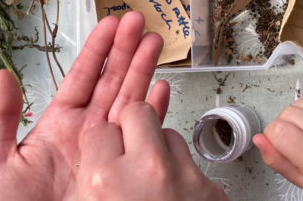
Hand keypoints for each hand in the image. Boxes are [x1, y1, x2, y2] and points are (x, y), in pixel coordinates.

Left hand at [0, 12, 170, 200]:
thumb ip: (0, 118)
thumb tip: (2, 77)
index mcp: (58, 123)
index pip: (83, 76)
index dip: (98, 49)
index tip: (111, 24)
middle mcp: (87, 130)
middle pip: (112, 80)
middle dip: (127, 50)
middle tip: (139, 23)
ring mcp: (108, 146)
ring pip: (131, 98)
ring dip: (144, 70)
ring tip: (155, 43)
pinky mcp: (123, 165)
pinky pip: (144, 131)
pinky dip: (156, 110)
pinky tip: (162, 90)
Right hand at [77, 101, 227, 200]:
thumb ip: (91, 176)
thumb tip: (97, 152)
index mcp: (105, 179)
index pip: (99, 131)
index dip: (102, 143)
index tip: (105, 154)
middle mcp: (147, 169)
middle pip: (137, 112)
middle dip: (132, 125)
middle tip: (130, 149)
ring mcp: (184, 175)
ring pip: (168, 133)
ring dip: (159, 147)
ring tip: (150, 177)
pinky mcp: (210, 185)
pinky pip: (190, 160)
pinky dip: (180, 170)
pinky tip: (171, 190)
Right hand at [253, 87, 302, 200]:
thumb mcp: (300, 179)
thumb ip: (276, 159)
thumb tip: (258, 138)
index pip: (277, 130)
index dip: (273, 135)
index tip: (282, 143)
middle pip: (286, 114)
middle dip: (285, 125)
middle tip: (299, 140)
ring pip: (298, 103)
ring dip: (297, 114)